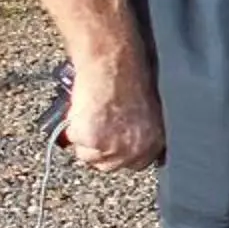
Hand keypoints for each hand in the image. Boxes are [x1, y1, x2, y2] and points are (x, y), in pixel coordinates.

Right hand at [63, 51, 164, 172]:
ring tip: (90, 111)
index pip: (134, 164)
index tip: (108, 141)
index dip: (118, 152)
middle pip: (109, 165)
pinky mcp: (93, 141)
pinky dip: (73, 124)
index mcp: (155, 142)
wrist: (113, 62)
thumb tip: (123, 138)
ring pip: (88, 155)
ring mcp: (115, 148)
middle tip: (94, 125)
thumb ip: (138, 131)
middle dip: (98, 148)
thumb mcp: (145, 111)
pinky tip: (83, 107)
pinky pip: (74, 140)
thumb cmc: (129, 76)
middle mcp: (138, 150)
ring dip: (84, 137)